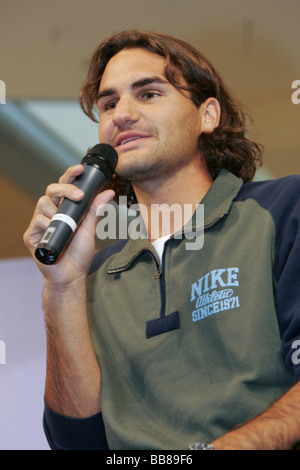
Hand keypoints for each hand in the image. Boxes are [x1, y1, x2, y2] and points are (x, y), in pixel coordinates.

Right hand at [23, 164, 114, 286]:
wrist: (71, 275)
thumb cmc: (79, 253)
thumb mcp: (90, 229)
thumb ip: (95, 210)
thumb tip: (108, 192)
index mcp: (64, 209)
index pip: (64, 186)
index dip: (70, 175)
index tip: (81, 168)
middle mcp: (50, 213)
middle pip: (51, 189)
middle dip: (65, 188)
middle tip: (79, 195)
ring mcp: (40, 223)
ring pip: (43, 203)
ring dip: (58, 212)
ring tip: (69, 226)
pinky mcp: (31, 235)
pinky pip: (38, 222)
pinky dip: (49, 225)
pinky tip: (56, 233)